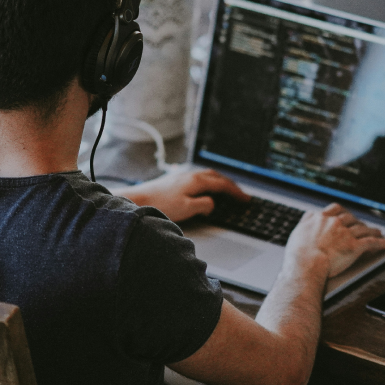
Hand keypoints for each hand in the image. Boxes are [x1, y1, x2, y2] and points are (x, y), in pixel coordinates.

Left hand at [127, 168, 248, 222]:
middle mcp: (191, 175)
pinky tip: (205, 188)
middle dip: (231, 185)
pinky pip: (199, 177)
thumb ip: (204, 205)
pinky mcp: (175, 179)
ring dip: (220, 182)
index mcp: (197, 181)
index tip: (245, 199)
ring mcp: (183, 175)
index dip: (236, 192)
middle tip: (240, 194)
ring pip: (208, 175)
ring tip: (226, 190)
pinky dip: (209, 182)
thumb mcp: (187, 209)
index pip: (223, 185)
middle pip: (217, 177)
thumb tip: (212, 203)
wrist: (138, 200)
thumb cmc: (160, 205)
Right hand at [284, 204, 384, 279]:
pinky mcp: (355, 246)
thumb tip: (309, 215)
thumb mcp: (297, 232)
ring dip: (372, 230)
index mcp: (321, 218)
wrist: (306, 264)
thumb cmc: (298, 254)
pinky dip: (381, 243)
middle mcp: (335, 223)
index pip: (335, 209)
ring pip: (363, 229)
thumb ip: (305, 221)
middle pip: (351, 218)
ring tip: (377, 232)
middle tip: (362, 225)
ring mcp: (346, 234)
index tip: (345, 214)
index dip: (342, 211)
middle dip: (358, 222)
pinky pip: (372, 243)